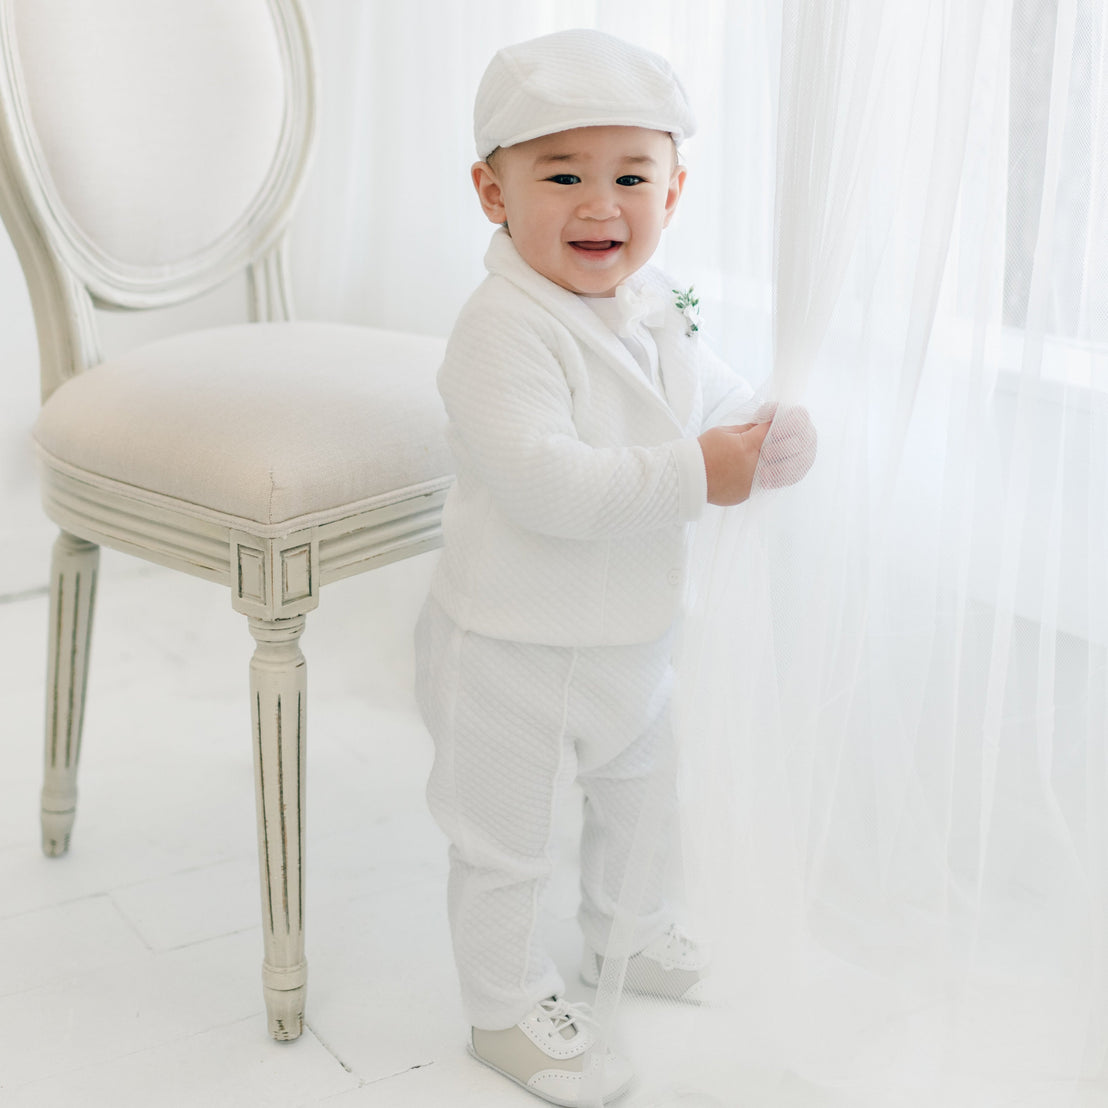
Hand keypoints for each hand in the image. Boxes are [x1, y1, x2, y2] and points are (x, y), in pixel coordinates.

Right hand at [698, 405, 816, 505]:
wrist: (687, 479)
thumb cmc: (703, 451)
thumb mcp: (726, 431)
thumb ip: (750, 428)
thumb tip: (769, 423)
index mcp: (748, 446)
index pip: (777, 429)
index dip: (789, 418)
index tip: (797, 412)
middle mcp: (755, 466)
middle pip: (791, 449)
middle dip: (802, 435)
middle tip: (806, 428)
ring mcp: (755, 482)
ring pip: (791, 470)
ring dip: (802, 456)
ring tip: (806, 446)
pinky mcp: (752, 493)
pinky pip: (776, 482)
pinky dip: (786, 470)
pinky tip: (791, 461)